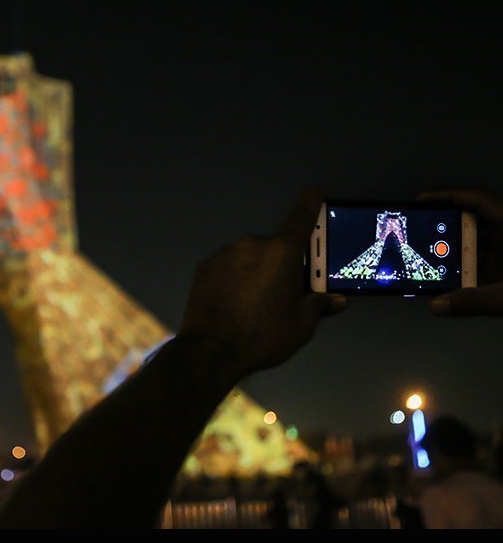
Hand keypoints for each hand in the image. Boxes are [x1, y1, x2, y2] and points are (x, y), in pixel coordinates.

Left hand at [178, 185, 346, 372]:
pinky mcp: (205, 267)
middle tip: (284, 293)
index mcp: (282, 252)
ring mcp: (225, 254)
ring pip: (250, 258)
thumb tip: (337, 300)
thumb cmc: (263, 336)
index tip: (320, 191)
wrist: (211, 351)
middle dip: (283, 264)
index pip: (303, 214)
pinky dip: (235, 279)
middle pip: (276, 247)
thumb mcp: (301, 325)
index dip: (314, 200)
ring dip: (256, 272)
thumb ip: (319, 305)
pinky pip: (228, 268)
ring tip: (255, 305)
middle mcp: (253, 244)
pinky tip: (235, 303)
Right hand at [417, 185, 502, 315]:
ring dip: (457, 251)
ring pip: (482, 241)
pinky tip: (457, 279)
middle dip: (445, 226)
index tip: (422, 199)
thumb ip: (473, 301)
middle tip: (418, 234)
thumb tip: (437, 305)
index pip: (478, 199)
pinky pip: (489, 258)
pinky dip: (471, 265)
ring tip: (431, 260)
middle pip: (475, 219)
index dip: (448, 195)